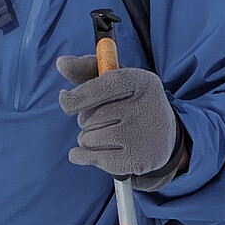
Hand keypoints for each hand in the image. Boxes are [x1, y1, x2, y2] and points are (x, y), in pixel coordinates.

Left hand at [56, 54, 185, 188]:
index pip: (103, 86)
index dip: (78, 95)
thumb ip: (87, 69)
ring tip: (100, 134)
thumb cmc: (129, 101)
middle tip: (98, 119)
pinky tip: (83, 153)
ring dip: (85, 138)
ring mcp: (143, 136)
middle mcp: (146, 107)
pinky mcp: (139, 161)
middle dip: (85, 118)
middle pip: (92, 116)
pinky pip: (96, 159)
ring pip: (91, 138)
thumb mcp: (114, 80)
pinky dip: (83, 156)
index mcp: (141, 81)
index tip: (64, 99)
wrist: (163, 136)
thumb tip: (61, 63)